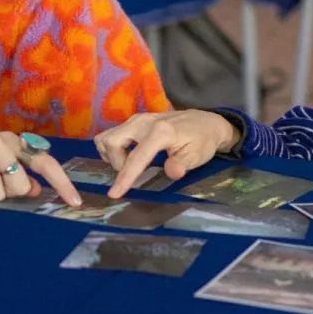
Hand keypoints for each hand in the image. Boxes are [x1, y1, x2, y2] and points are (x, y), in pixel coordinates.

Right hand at [94, 109, 237, 197]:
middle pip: (112, 142)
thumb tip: (172, 172)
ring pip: (107, 137)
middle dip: (116, 162)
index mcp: (161, 132)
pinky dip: (113, 148)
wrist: (205, 122)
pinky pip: (111, 134)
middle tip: (133, 173)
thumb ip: (182, 164)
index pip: (137, 157)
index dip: (124, 177)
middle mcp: (144, 122)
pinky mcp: (134, 120)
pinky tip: (126, 155)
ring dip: (112, 155)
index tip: (114, 194)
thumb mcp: (197, 156)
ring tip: (128, 164)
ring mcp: (137, 119)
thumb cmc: (201, 141)